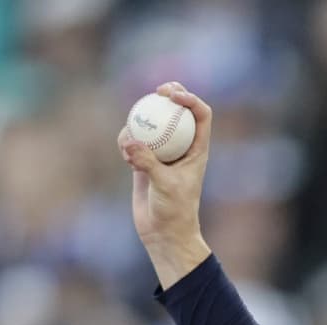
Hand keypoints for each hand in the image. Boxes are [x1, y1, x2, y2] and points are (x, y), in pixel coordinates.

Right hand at [118, 81, 212, 286]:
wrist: (163, 232)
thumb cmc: (174, 212)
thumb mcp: (164, 186)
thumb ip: (148, 163)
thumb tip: (131, 141)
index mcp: (198, 149)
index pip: (201, 115)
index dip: (191, 99)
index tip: (172, 96)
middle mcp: (182, 147)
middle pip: (178, 111)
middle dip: (169, 95)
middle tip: (156, 90)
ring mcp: (162, 152)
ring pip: (152, 123)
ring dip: (140, 122)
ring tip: (130, 142)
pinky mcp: (144, 160)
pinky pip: (134, 140)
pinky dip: (127, 141)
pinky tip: (124, 154)